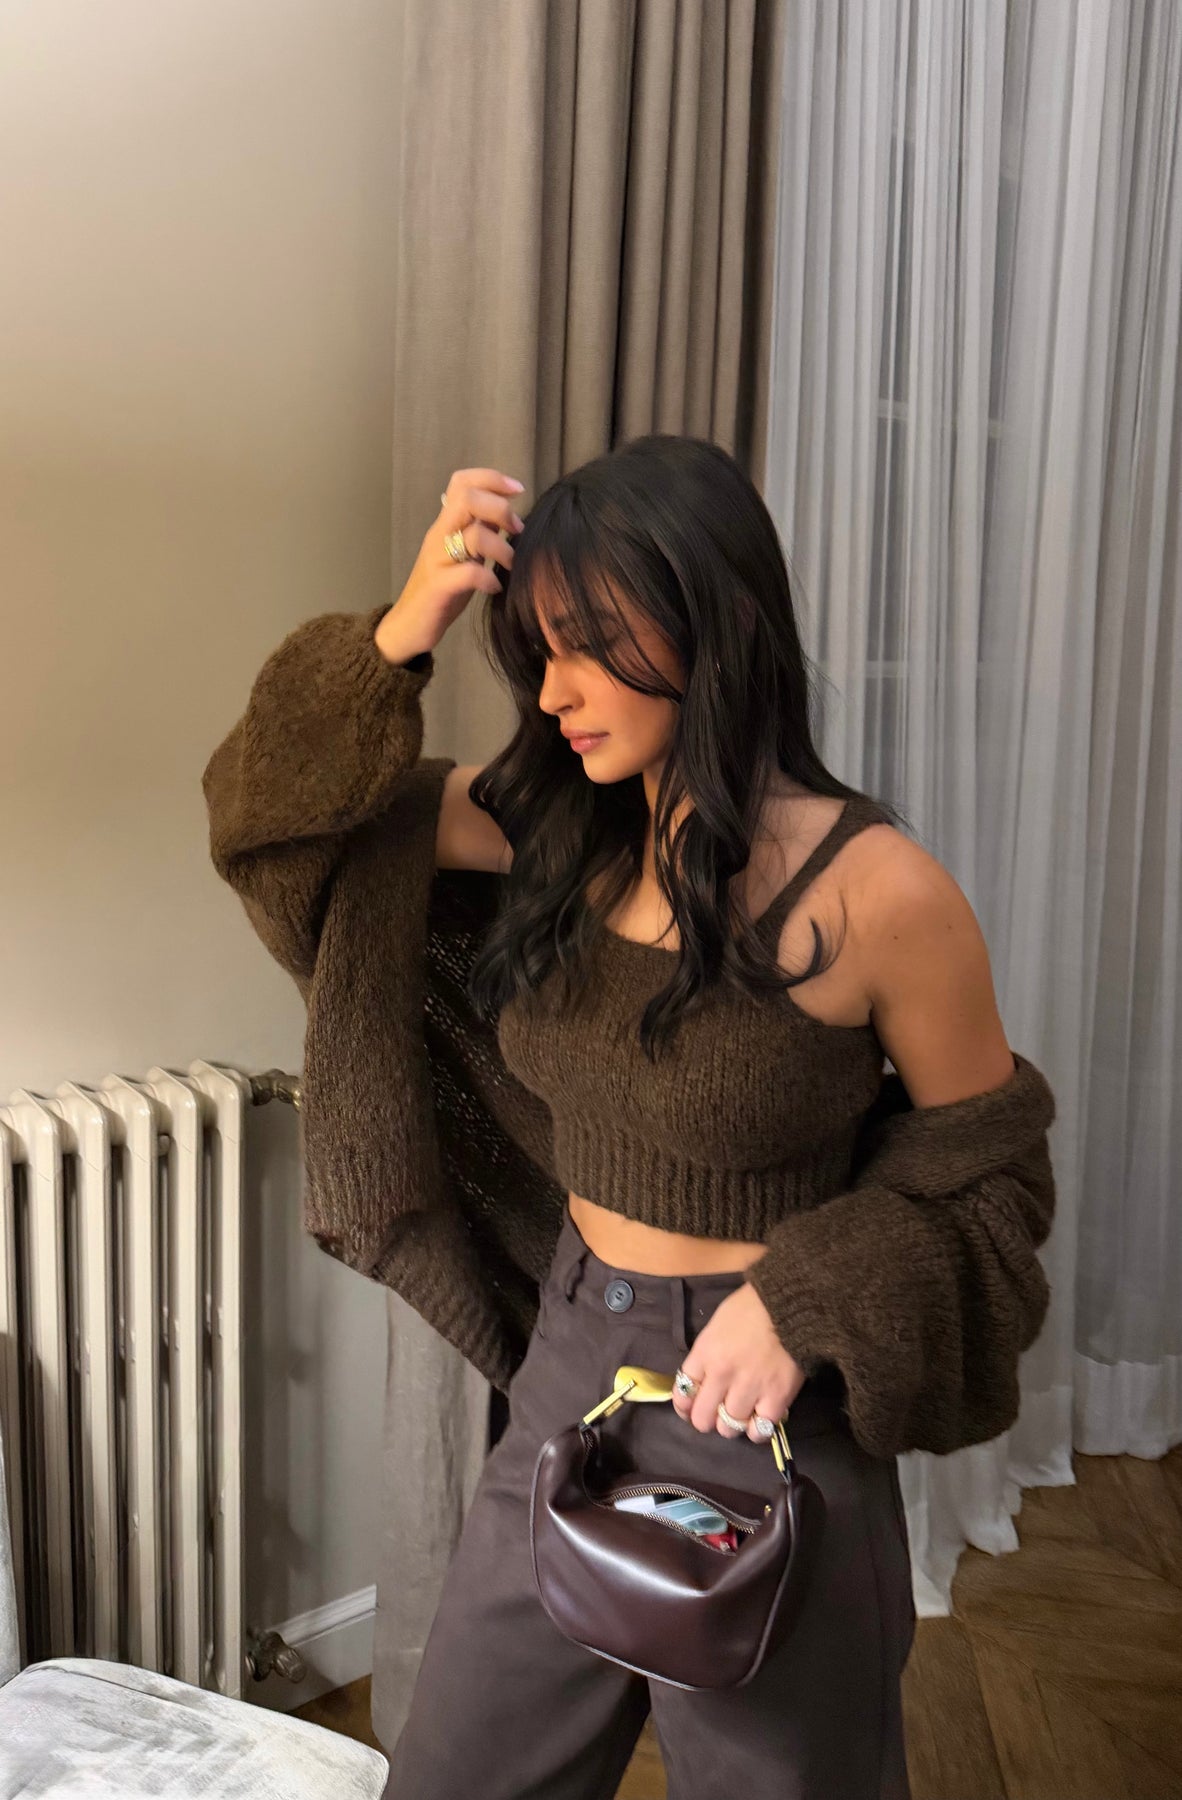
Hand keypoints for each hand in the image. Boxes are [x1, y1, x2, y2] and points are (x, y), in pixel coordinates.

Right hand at [375, 467, 525, 664]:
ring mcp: (437, 560)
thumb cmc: (442, 591)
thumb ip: (481, 534)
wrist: (408, 625)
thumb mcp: (464, 556)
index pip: (462, 482)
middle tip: (517, 529)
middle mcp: (439, 535)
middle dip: (500, 508)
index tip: (518, 489)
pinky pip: (469, 573)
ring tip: (511, 563)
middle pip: (467, 498)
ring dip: (502, 547)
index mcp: (446, 524)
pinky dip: (489, 578)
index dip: (492, 478)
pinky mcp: (439, 587)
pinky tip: (495, 587)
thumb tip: (507, 516)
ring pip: (473, 535)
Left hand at [669, 1281, 807, 1442]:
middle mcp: (723, 1375)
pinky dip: (757, 1431)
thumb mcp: (715, 1326)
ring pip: (729, 1427)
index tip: (691, 1409)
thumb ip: (705, 1356)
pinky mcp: (777, 1397)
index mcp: (705, 1354)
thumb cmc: (750, 1309)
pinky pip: (760, 1430)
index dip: (684, 1407)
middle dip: (706, 1421)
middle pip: (702, 1418)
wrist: (789, 1304)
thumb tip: (701, 1382)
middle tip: (716, 1415)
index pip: (682, 1393)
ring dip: (732, 1425)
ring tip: (740, 1416)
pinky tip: (759, 1421)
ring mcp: (750, 1388)